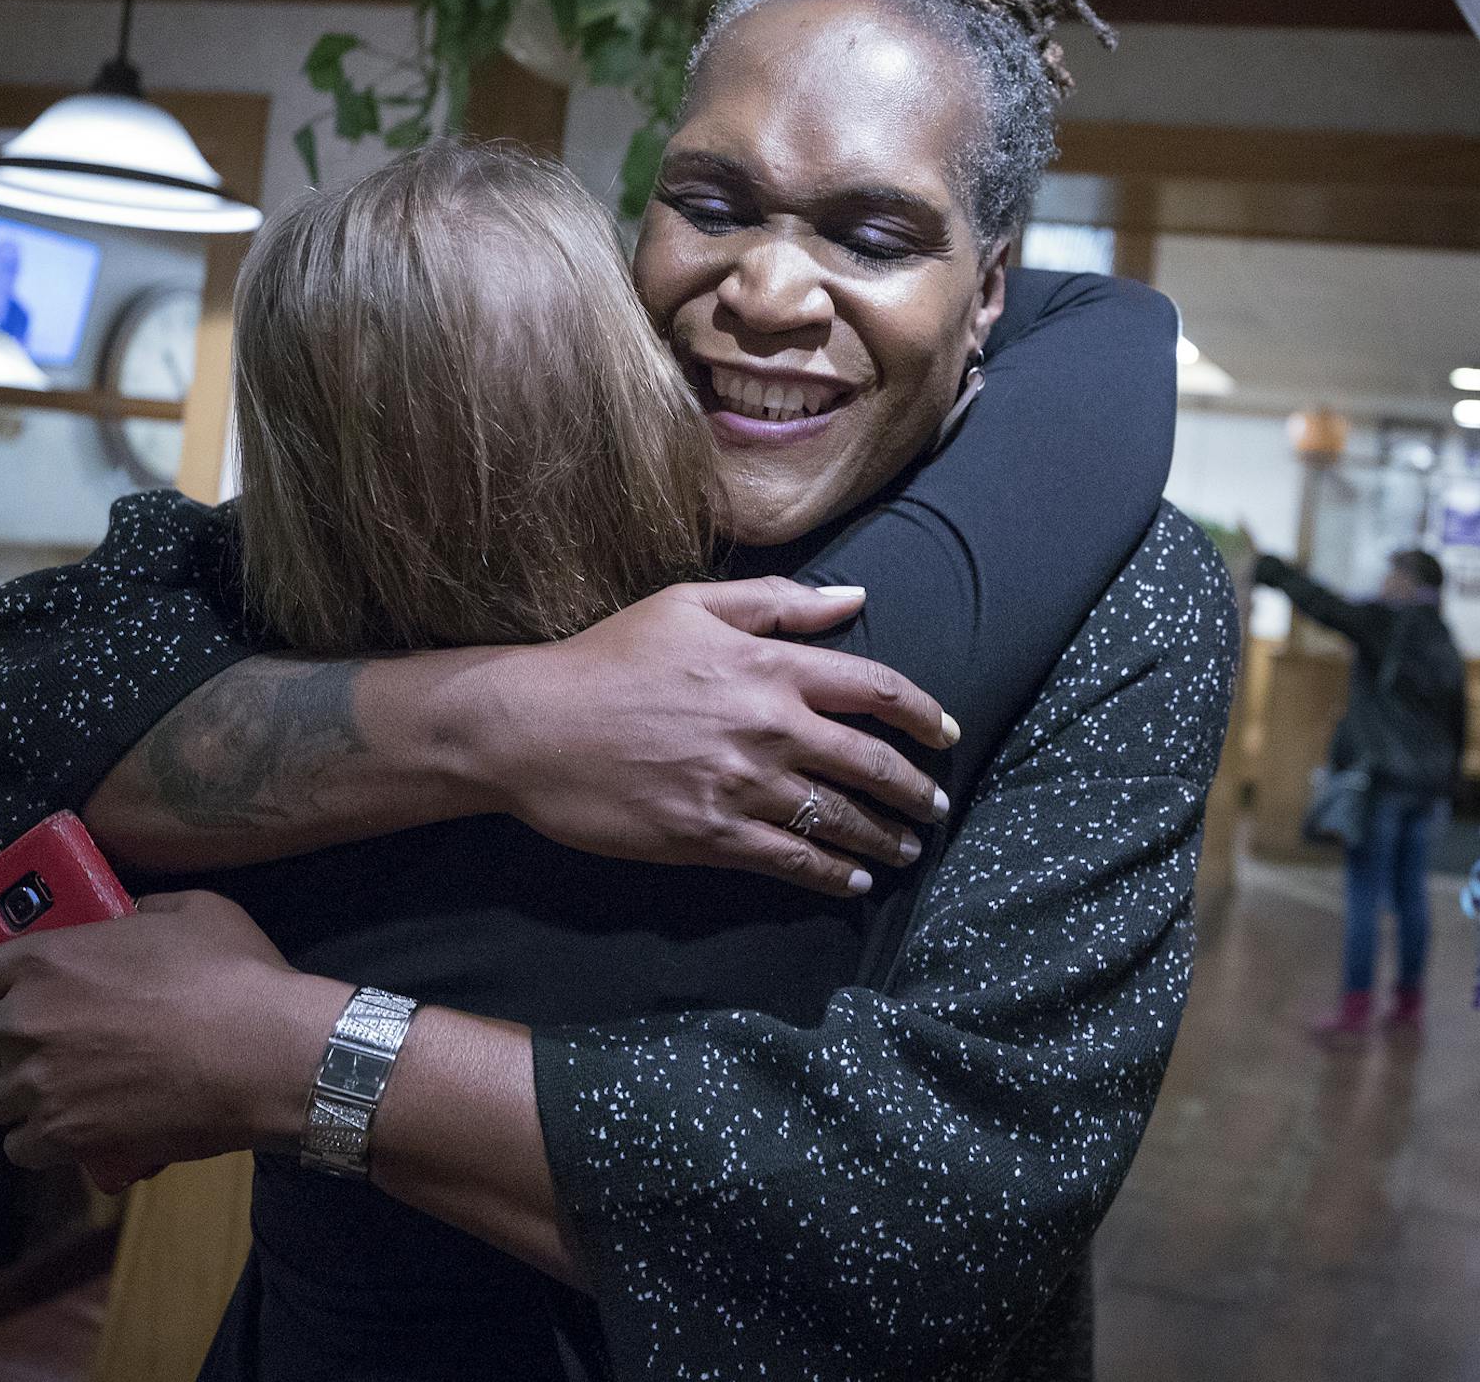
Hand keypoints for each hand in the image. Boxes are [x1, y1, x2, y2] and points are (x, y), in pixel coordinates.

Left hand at [0, 893, 345, 1192]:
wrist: (269, 1053)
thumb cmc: (235, 975)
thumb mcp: (194, 912)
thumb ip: (144, 912)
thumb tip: (131, 918)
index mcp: (43, 960)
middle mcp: (24, 1022)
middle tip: (24, 1046)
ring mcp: (40, 1085)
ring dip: (12, 1095)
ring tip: (51, 1092)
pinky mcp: (65, 1136)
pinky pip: (20, 1147)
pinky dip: (39, 1140)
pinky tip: (69, 1129)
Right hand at [458, 579, 958, 897]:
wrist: (533, 726)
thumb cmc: (609, 658)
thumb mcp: (690, 606)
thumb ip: (780, 601)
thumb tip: (854, 599)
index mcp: (768, 666)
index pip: (874, 690)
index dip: (922, 714)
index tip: (946, 733)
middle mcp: (768, 727)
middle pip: (871, 763)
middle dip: (915, 789)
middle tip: (937, 805)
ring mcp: (742, 787)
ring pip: (839, 819)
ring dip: (885, 837)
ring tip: (908, 849)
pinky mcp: (711, 837)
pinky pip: (792, 861)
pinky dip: (832, 874)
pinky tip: (852, 880)